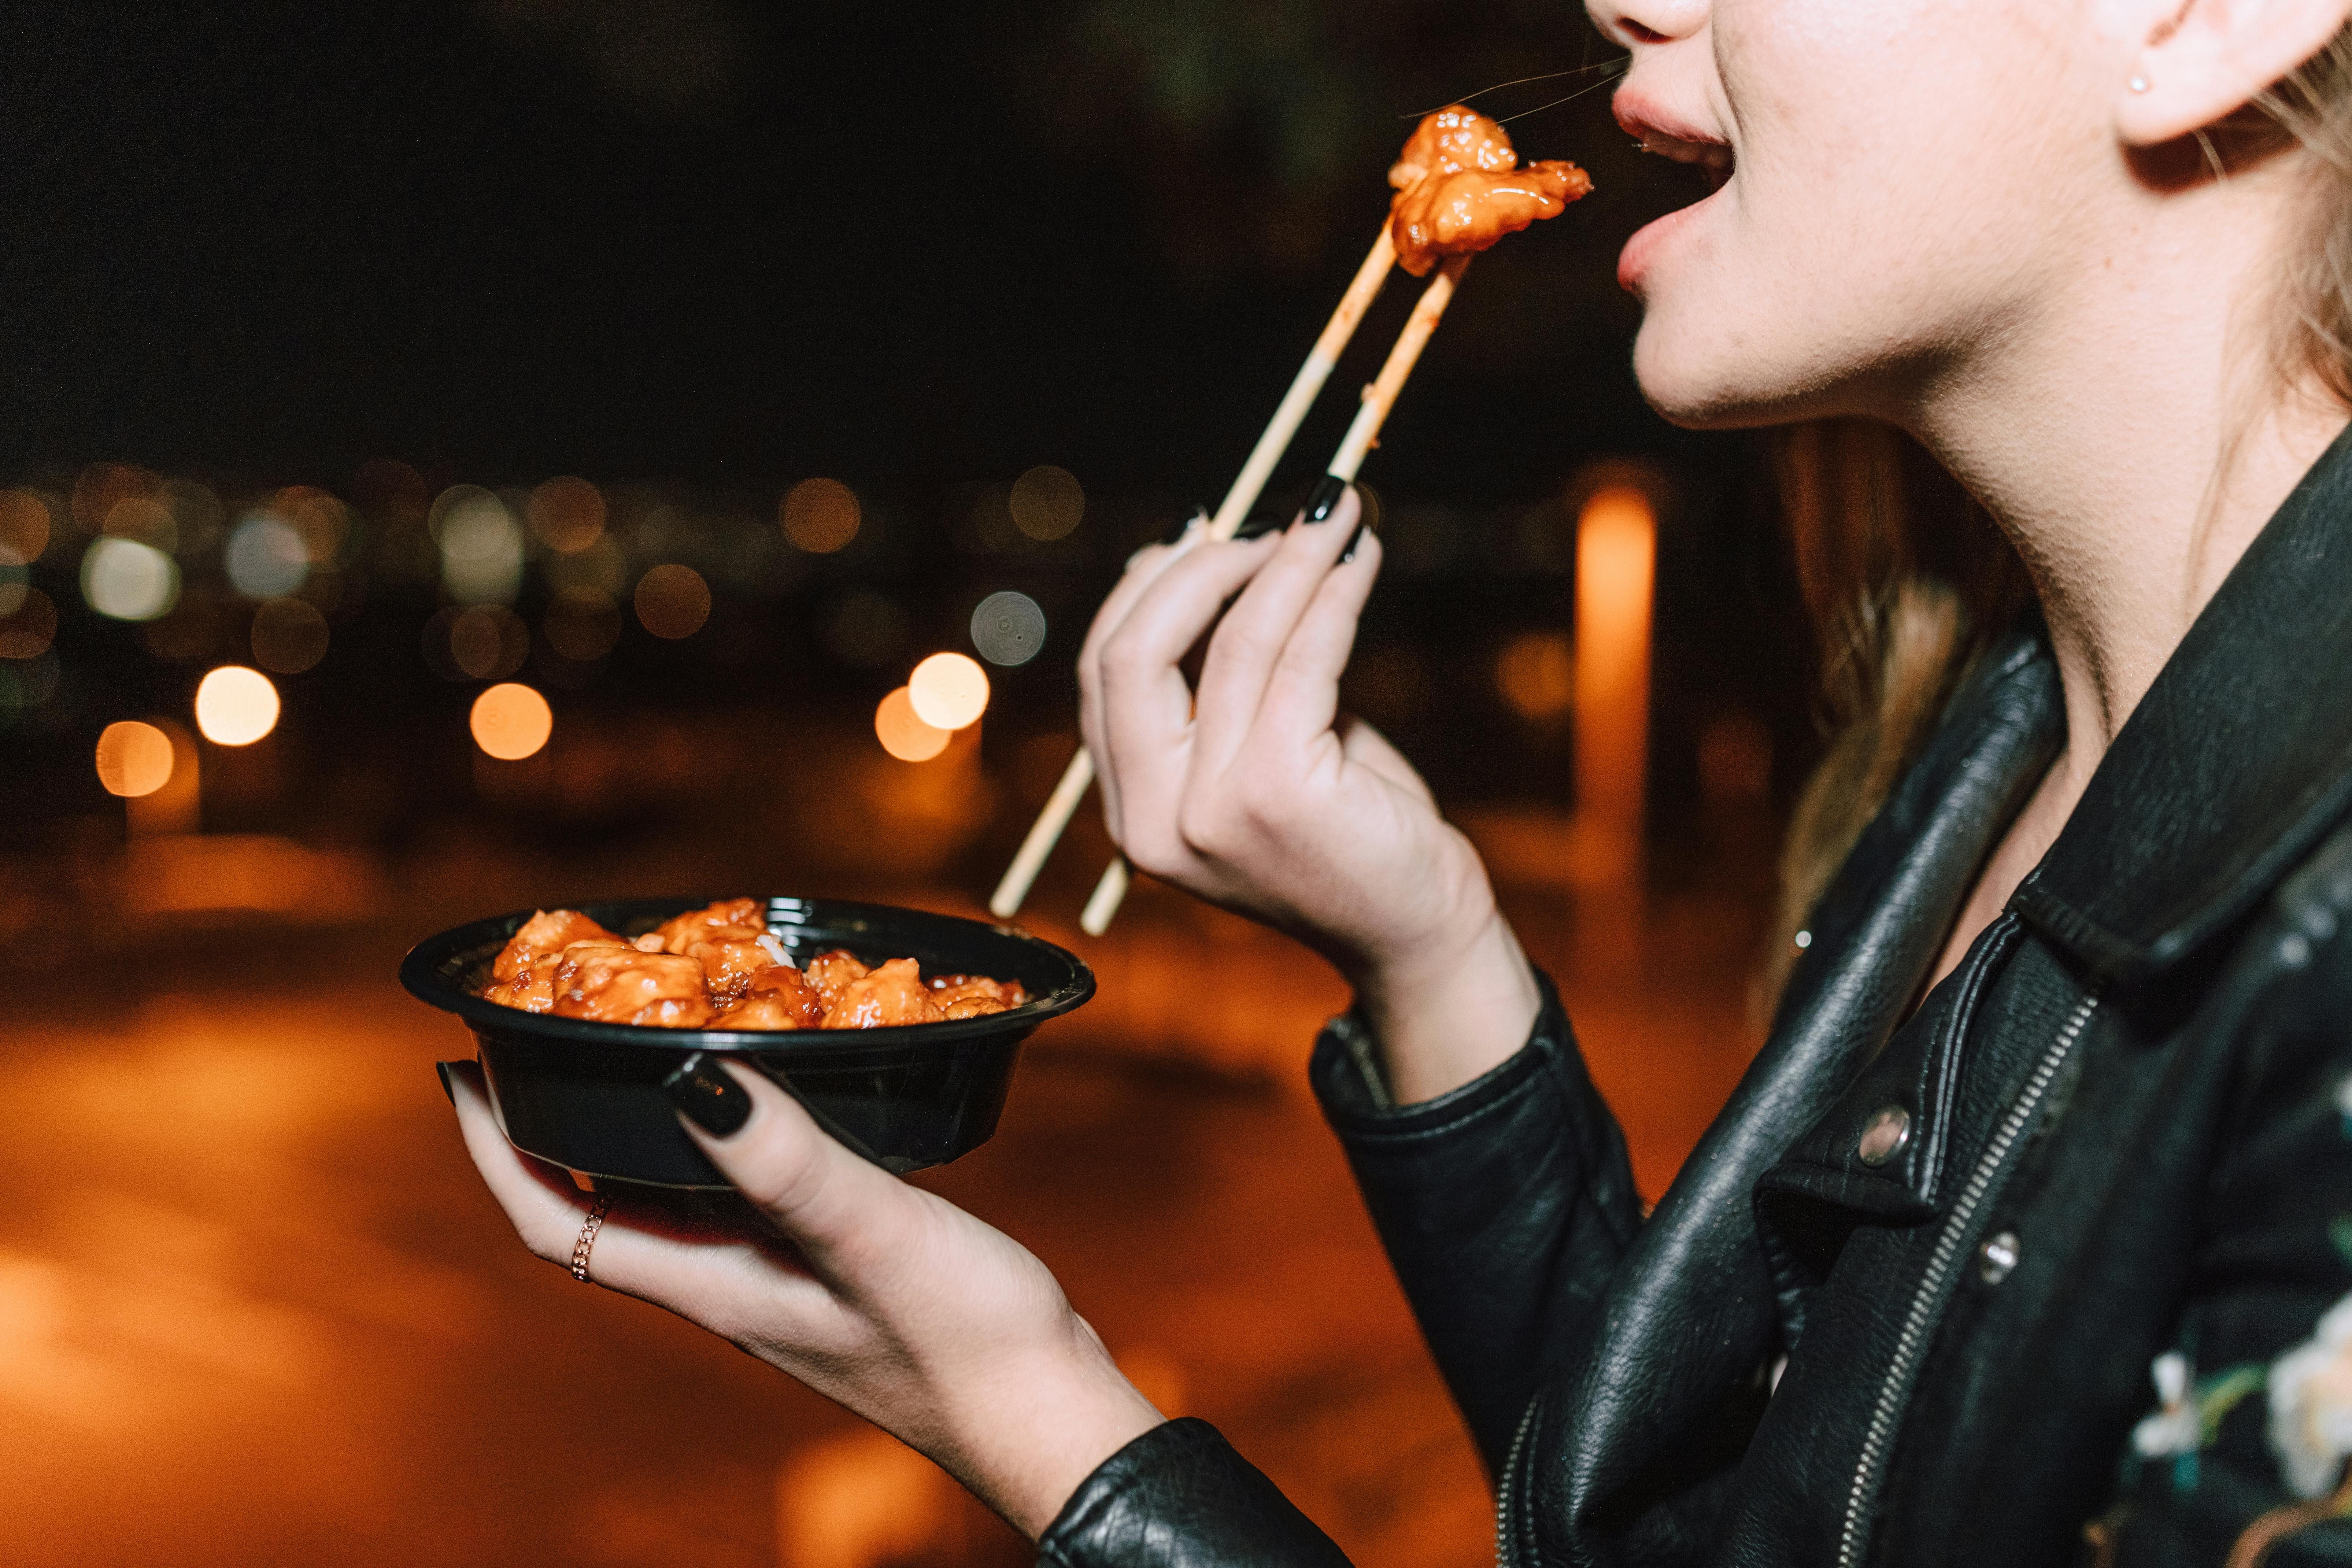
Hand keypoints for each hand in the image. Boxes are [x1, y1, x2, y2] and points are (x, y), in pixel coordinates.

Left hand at [442, 1057, 1161, 1536]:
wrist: (1041, 1412)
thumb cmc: (967, 1342)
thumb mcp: (874, 1234)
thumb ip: (787, 1162)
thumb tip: (690, 1080)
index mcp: (713, 1285)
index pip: (555, 1222)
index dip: (492, 1152)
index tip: (456, 1071)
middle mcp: (727, 1286)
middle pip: (593, 1208)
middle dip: (541, 1130)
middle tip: (527, 1040)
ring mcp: (776, 1282)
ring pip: (663, 1200)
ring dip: (623, 1130)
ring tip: (621, 1050)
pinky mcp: (827, 1271)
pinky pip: (734, 1196)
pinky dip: (713, 1137)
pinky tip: (751, 1103)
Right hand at [1078, 493, 1538, 1100]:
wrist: (1414, 928)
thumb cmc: (1345, 829)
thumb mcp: (1262, 749)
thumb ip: (1219, 679)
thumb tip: (1207, 546)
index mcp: (1133, 811)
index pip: (1104, 670)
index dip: (1150, 587)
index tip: (1210, 531)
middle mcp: (1153, 819)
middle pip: (1134, 649)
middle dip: (1204, 564)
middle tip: (1277, 520)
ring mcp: (1211, 811)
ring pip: (1233, 641)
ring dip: (1291, 558)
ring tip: (1340, 512)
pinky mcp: (1279, 794)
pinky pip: (1302, 659)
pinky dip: (1334, 592)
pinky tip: (1363, 557)